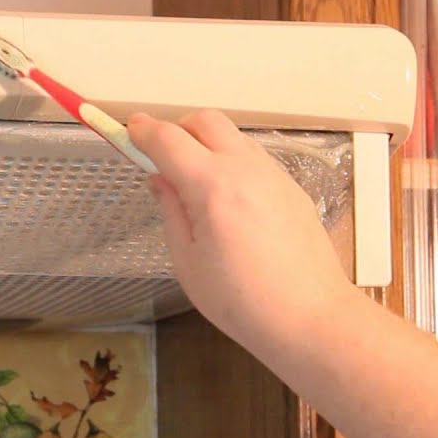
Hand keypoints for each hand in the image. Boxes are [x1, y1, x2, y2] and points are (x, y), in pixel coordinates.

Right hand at [128, 110, 358, 352]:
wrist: (309, 317)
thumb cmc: (240, 300)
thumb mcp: (187, 261)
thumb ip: (171, 210)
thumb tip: (159, 178)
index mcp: (212, 188)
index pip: (169, 140)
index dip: (142, 131)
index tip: (127, 130)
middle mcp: (245, 170)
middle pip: (205, 121)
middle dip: (177, 129)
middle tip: (161, 158)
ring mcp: (274, 175)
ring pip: (232, 136)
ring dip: (205, 145)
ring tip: (194, 184)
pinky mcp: (291, 187)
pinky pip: (253, 158)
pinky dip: (230, 162)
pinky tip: (226, 201)